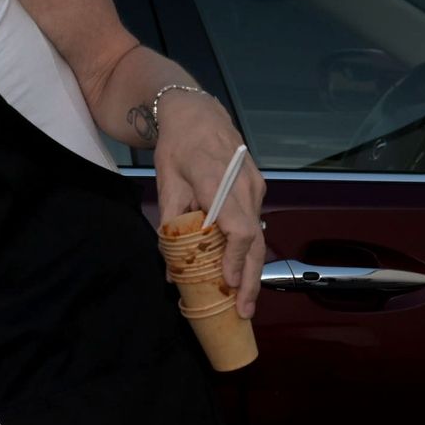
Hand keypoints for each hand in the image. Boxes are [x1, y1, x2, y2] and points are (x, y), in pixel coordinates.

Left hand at [152, 89, 266, 317]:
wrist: (197, 112)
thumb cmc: (177, 146)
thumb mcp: (166, 181)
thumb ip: (170, 223)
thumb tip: (170, 268)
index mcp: (217, 180)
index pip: (236, 227)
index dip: (234, 259)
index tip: (227, 284)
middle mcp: (243, 185)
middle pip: (253, 240)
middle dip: (249, 279)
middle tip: (243, 311)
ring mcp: (255, 186)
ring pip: (258, 235)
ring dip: (252, 269)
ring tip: (243, 301)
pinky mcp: (257, 188)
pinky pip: (256, 224)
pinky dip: (250, 250)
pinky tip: (241, 271)